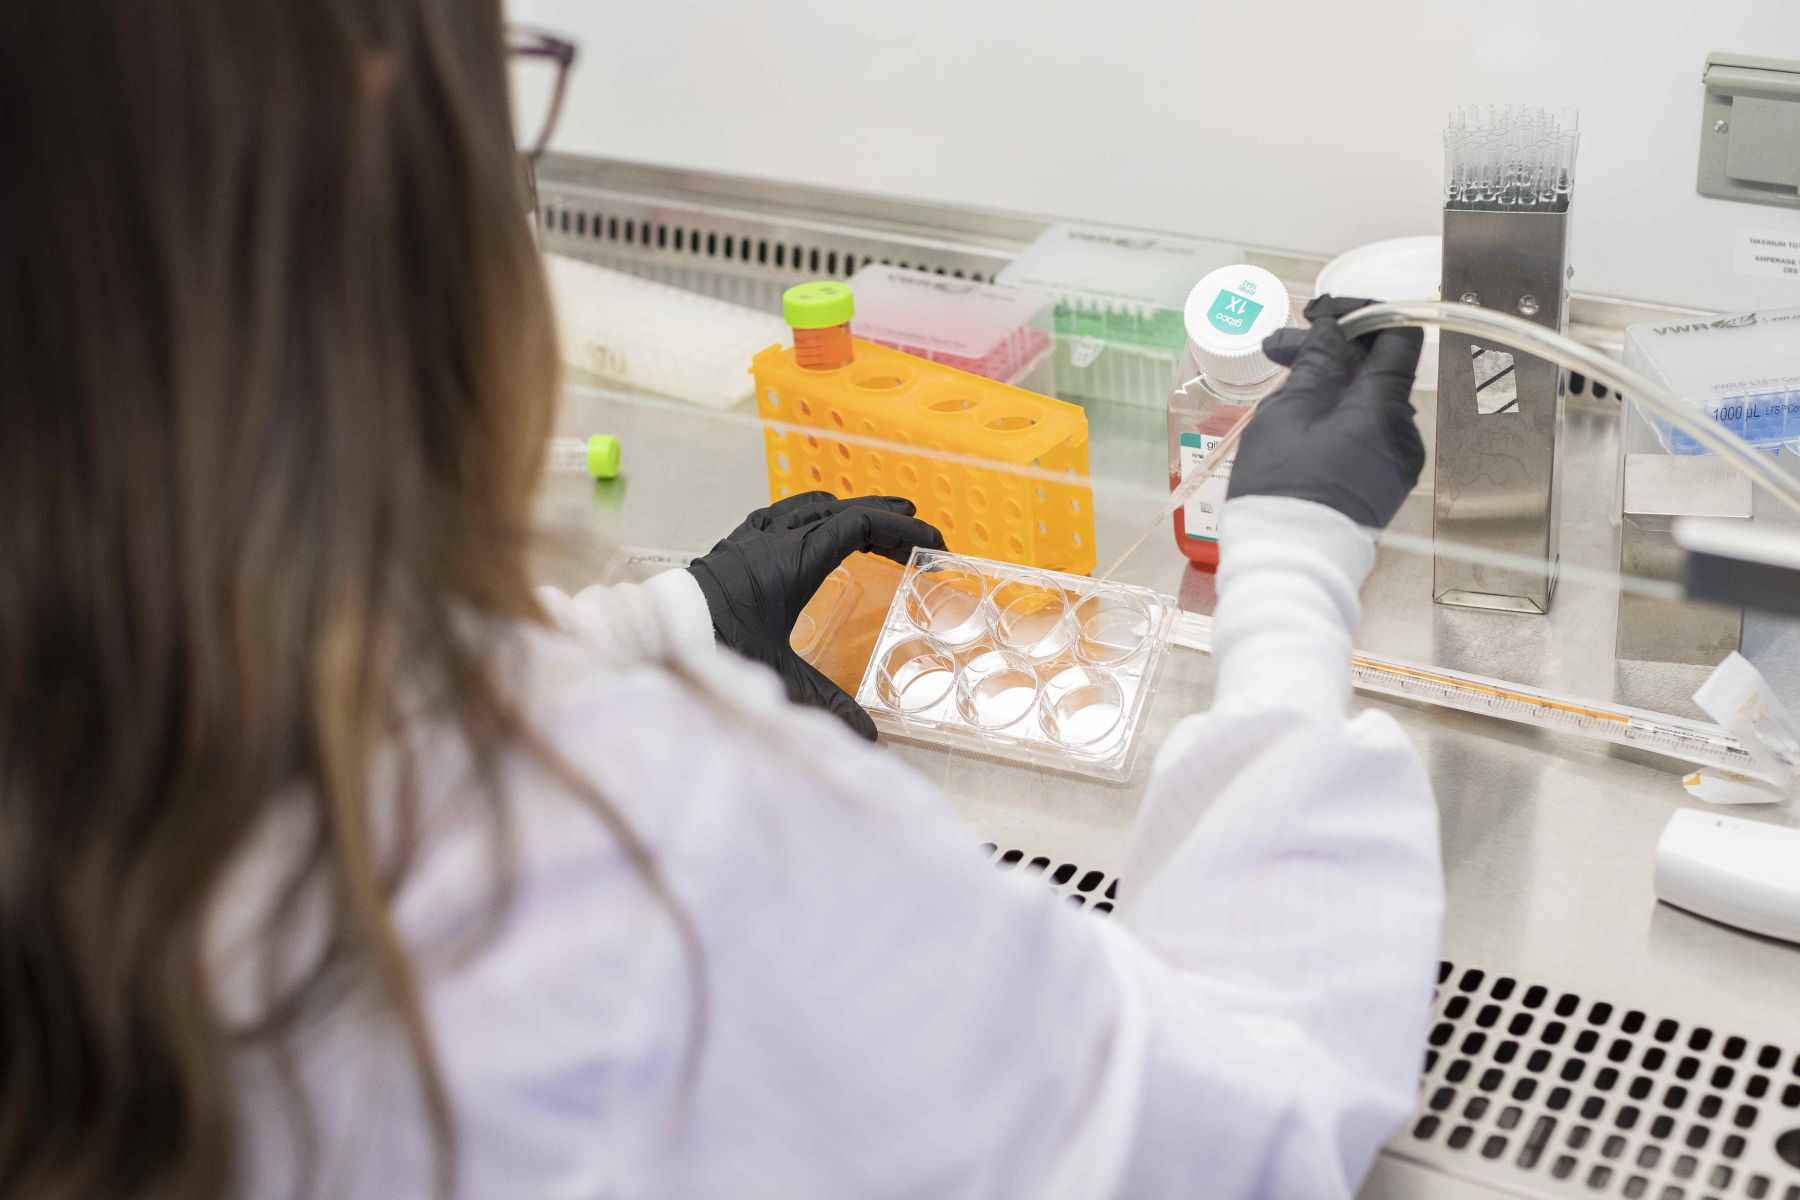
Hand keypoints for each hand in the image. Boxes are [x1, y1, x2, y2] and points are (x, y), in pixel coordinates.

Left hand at [689, 493, 946, 739]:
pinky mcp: (731, 548)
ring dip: (846, 509)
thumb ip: (826, 704)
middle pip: (841, 510)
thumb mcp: (777, 676)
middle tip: (917, 522)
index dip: (901, 530)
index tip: (931, 543)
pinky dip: (807, 515)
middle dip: (884, 514)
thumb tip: (869, 737)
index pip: (860, 526)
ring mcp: (750, 539)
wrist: (655, 637)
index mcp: (793, 559)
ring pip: (808, 507)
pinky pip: (778, 516)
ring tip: (872, 518)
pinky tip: (809, 527)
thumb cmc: (713, 649)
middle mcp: (773, 540)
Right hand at [1226, 295, 1425, 530]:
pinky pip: (1367, 432)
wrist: (1289, 564)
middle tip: (1278, 348)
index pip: (1397, 335)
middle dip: (1331, 350)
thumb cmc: (1281, 490)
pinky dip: (1338, 416)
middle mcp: (1403, 432)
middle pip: (1378, 368)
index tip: (1320, 314)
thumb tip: (1333, 332)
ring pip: (1368, 401)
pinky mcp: (1385, 482)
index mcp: (1383, 408)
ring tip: (1281, 388)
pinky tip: (1301, 421)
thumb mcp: (1286, 415)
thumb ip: (1316, 364)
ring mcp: (1398, 460)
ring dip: (1331, 384)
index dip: (1361, 313)